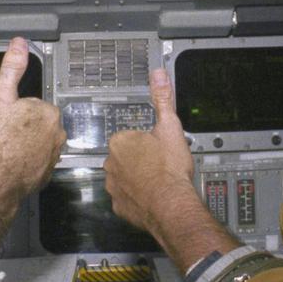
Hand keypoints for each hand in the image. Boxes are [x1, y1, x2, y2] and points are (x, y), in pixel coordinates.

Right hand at [0, 39, 65, 261]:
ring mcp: (54, 154)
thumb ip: (12, 68)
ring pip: (38, 142)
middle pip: (37, 124)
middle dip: (23, 127)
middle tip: (5, 133)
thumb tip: (19, 44)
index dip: (16, 111)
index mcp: (48, 111)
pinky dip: (27, 161)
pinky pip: (37, 161)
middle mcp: (57, 133)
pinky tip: (12, 161)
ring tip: (7, 148)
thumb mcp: (0, 95)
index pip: (33, 104)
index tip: (6, 118)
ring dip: (25, 144)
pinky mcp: (48, 172)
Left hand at [106, 68, 234, 269]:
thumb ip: (162, 99)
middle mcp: (111, 163)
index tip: (156, 147)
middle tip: (158, 163)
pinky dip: (136, 197)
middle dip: (138, 159)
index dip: (145, 141)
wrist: (171, 204)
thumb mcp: (170, 127)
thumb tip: (158, 76)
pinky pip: (126, 198)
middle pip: (124, 157)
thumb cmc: (169, 169)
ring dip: (136, 178)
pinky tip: (151, 195)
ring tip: (156, 179)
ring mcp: (113, 186)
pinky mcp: (119, 206)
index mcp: (120, 142)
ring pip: (123, 177)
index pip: (128, 137)